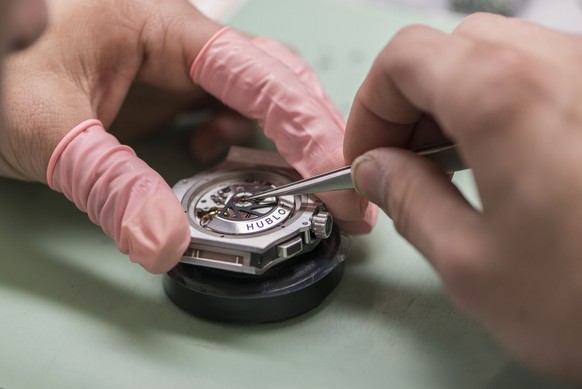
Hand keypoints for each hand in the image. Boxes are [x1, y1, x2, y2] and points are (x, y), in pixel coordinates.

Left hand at [1, 0, 374, 273]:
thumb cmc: (0, 72)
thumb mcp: (48, 128)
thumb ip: (110, 183)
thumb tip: (162, 243)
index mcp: (164, 29)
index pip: (258, 73)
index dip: (306, 126)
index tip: (336, 177)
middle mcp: (181, 44)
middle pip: (276, 81)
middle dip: (313, 136)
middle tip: (340, 192)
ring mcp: (177, 68)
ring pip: (259, 97)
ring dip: (282, 141)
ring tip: (294, 183)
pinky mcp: (169, 91)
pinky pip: (227, 112)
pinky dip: (239, 142)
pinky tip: (218, 157)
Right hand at [345, 13, 581, 379]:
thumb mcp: (472, 264)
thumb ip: (409, 202)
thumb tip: (377, 171)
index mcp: (503, 96)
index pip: (404, 59)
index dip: (370, 107)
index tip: (368, 156)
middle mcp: (559, 66)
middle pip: (451, 49)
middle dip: (410, 102)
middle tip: (403, 162)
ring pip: (499, 56)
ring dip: (455, 102)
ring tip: (451, 166)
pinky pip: (544, 77)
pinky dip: (502, 107)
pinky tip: (504, 161)